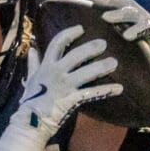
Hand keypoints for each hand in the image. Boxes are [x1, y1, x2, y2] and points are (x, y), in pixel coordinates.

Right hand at [0, 25, 122, 150]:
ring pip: (87, 72)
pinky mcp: (72, 99)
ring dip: (102, 66)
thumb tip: (32, 49)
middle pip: (76, 55)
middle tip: (104, 43)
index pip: (57, 43)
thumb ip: (33, 63)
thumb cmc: (31, 101)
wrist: (31, 121)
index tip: (80, 28)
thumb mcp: (30, 79)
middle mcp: (56, 72)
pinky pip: (93, 93)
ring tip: (114, 62)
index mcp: (46, 65)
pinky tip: (119, 88)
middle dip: (91, 48)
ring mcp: (65, 86)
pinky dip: (107, 90)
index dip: (69, 34)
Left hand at [76, 0, 149, 89]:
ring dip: (117, 14)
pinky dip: (135, 31)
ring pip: (128, 12)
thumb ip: (101, 22)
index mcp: (119, 5)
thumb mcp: (115, 26)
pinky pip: (142, 28)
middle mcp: (129, 7)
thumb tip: (75, 26)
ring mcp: (140, 16)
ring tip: (106, 17)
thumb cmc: (133, 35)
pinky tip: (127, 36)